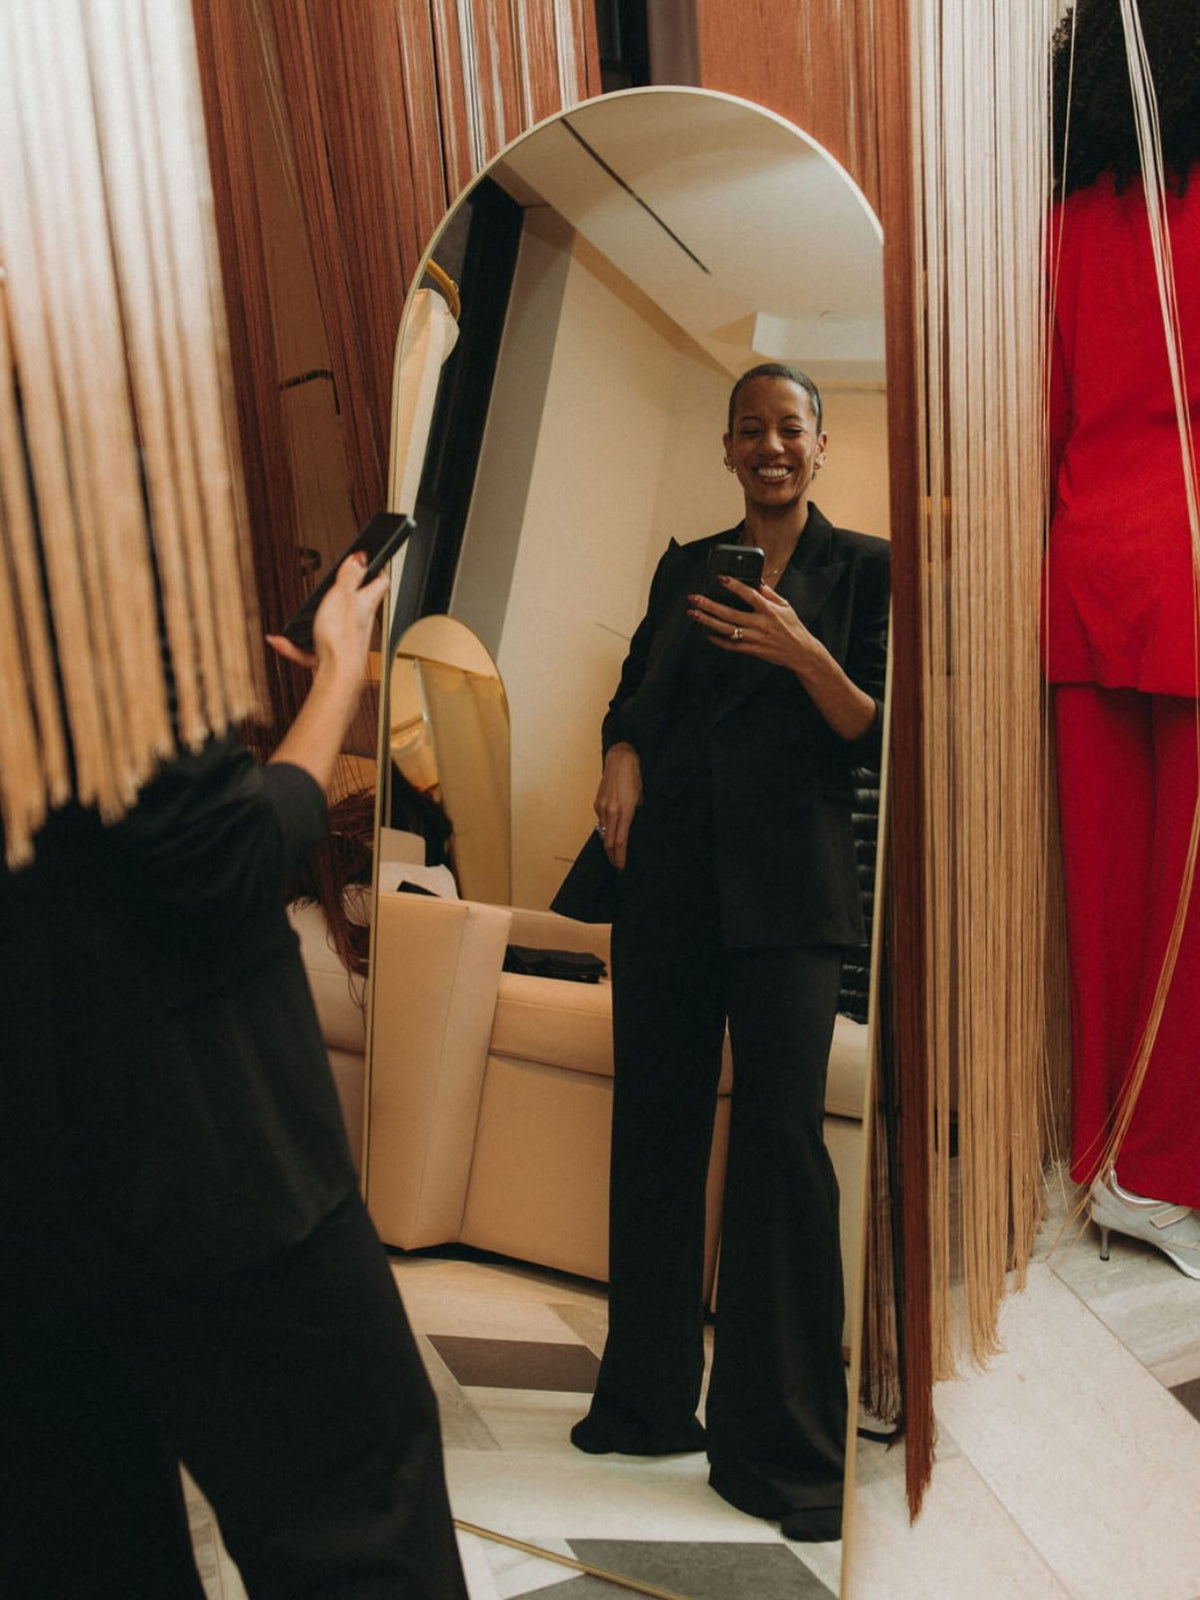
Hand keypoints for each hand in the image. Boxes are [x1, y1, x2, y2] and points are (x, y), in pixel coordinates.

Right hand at [266, 552, 388, 679]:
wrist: (337, 676)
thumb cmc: (342, 638)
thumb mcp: (343, 596)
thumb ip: (350, 577)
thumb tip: (360, 557)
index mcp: (364, 605)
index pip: (380, 584)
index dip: (377, 573)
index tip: (373, 564)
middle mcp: (359, 624)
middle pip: (358, 606)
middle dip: (350, 595)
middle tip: (340, 584)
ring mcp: (346, 642)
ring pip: (332, 627)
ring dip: (316, 621)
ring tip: (304, 616)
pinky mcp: (331, 658)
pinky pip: (310, 649)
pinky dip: (294, 646)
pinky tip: (279, 640)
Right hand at [594, 741, 641, 869]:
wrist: (620, 759)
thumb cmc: (634, 777)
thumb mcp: (640, 797)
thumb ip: (635, 813)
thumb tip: (631, 826)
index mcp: (624, 811)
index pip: (620, 841)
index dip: (620, 856)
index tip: (621, 867)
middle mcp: (611, 811)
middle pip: (608, 842)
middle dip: (612, 856)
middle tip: (616, 866)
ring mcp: (602, 808)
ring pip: (603, 833)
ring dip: (608, 845)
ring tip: (614, 854)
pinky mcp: (597, 804)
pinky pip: (601, 822)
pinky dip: (605, 831)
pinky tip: (610, 834)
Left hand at [686, 575, 816, 671]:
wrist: (801, 653)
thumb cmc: (793, 628)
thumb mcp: (785, 606)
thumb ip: (769, 594)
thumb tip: (757, 582)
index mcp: (769, 610)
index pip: (749, 595)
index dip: (734, 585)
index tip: (720, 578)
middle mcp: (760, 624)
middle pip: (729, 613)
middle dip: (709, 605)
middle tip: (694, 598)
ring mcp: (754, 638)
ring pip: (726, 629)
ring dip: (707, 621)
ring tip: (693, 614)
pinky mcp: (752, 649)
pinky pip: (731, 645)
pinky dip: (717, 640)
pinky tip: (705, 633)